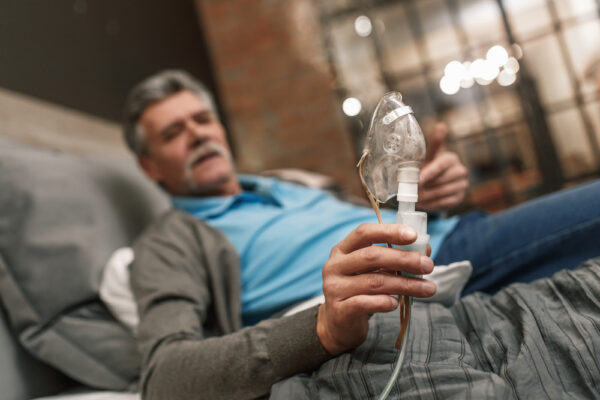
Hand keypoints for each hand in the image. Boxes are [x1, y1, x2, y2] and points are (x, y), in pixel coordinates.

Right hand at [317, 223, 435, 354]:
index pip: (364, 233)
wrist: (339, 325)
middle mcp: (335, 265)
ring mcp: (334, 288)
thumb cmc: (360, 292)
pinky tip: (397, 304)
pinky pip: (364, 303)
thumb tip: (425, 248)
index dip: (389, 231)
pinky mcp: (339, 310)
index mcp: (342, 250)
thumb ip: (394, 258)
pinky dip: (383, 302)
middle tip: (428, 265)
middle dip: (404, 259)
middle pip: (372, 256)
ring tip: (428, 288)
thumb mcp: (374, 271)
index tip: (414, 236)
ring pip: (374, 282)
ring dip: (405, 284)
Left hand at [417, 123, 468, 210]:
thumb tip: (441, 126)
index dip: (430, 172)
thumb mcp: (428, 156)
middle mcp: (460, 170)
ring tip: (415, 198)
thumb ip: (434, 144)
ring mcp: (462, 185)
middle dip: (426, 186)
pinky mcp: (460, 198)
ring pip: (442, 192)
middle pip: (441, 180)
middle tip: (412, 191)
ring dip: (427, 196)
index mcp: (451, 158)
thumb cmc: (429, 167)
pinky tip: (423, 203)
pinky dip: (432, 204)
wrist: (436, 183)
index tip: (419, 179)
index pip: (442, 164)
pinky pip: (445, 203)